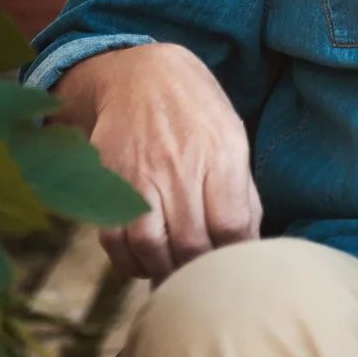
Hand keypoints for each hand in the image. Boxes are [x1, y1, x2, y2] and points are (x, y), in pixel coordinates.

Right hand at [53, 43, 261, 280]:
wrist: (139, 75)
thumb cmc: (196, 111)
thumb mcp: (233, 138)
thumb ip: (241, 192)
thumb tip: (250, 242)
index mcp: (221, 156)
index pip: (232, 226)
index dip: (236, 256)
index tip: (236, 268)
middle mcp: (179, 169)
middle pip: (193, 244)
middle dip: (201, 272)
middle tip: (205, 281)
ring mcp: (140, 177)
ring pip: (152, 247)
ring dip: (164, 272)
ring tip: (175, 276)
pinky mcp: (107, 183)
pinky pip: (115, 239)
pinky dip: (129, 261)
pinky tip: (144, 263)